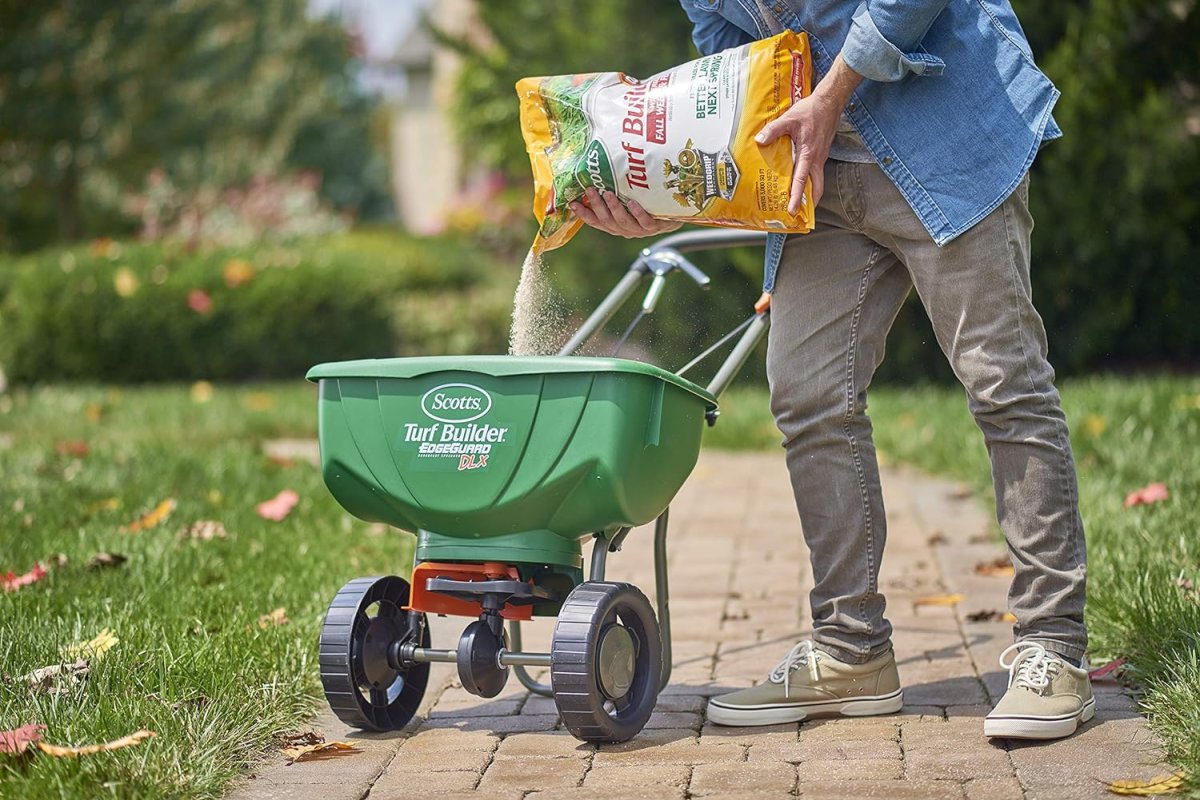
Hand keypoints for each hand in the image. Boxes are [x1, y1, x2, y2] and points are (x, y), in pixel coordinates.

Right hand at [570, 188, 681, 238]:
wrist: (673, 216)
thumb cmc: (646, 204)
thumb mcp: (627, 198)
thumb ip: (613, 191)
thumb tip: (596, 167)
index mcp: (615, 225)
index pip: (595, 221)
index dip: (583, 214)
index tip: (572, 203)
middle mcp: (625, 229)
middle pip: (607, 221)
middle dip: (597, 206)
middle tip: (590, 190)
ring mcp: (639, 230)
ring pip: (623, 222)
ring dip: (615, 208)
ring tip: (608, 193)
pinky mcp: (654, 227)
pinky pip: (645, 221)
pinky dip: (638, 213)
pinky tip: (633, 203)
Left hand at [755, 53, 863, 213]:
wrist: (830, 102)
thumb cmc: (811, 111)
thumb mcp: (789, 118)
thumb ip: (774, 130)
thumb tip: (760, 140)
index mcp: (809, 154)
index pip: (801, 180)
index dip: (795, 196)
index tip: (791, 210)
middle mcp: (816, 160)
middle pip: (816, 188)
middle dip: (808, 203)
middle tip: (798, 215)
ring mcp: (820, 158)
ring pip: (817, 182)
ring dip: (809, 194)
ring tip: (797, 204)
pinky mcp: (820, 154)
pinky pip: (815, 173)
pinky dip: (809, 182)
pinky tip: (799, 182)